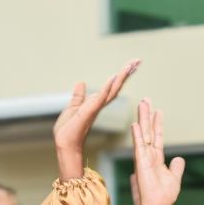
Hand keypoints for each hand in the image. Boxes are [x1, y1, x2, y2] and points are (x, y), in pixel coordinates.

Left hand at [53, 61, 139, 178]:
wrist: (64, 144)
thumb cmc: (68, 130)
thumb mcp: (73, 108)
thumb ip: (78, 96)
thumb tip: (81, 83)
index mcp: (97, 103)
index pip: (113, 87)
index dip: (122, 75)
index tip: (132, 65)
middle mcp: (99, 105)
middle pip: (117, 86)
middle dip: (127, 73)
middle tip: (138, 60)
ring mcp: (95, 108)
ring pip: (112, 90)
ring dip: (121, 77)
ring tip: (131, 65)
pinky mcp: (89, 111)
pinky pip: (100, 98)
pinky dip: (107, 87)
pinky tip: (113, 77)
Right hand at [131, 98, 185, 204]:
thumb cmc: (165, 195)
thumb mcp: (174, 178)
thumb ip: (177, 167)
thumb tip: (179, 158)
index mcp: (155, 158)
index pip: (157, 137)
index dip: (157, 124)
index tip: (158, 111)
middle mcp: (148, 155)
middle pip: (148, 131)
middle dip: (147, 115)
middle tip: (146, 100)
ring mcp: (143, 158)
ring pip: (143, 134)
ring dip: (142, 119)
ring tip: (143, 104)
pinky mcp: (140, 164)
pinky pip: (139, 147)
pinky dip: (137, 136)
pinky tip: (136, 124)